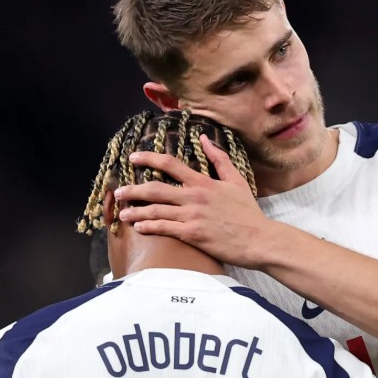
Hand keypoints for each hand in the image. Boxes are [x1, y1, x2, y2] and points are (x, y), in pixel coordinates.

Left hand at [114, 136, 269, 268]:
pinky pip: (164, 228)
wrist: (259, 239)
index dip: (149, 158)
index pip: (170, 164)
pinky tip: (139, 227)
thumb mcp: (236, 181)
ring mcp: (192, 216)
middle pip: (155, 189)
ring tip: (122, 213)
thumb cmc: (248, 212)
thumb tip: (205, 138)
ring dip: (136, 211)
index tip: (133, 157)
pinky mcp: (193, 234)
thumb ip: (219, 159)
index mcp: (203, 182)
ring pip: (156, 210)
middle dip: (133, 190)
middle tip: (118, 192)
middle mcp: (194, 197)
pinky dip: (149, 226)